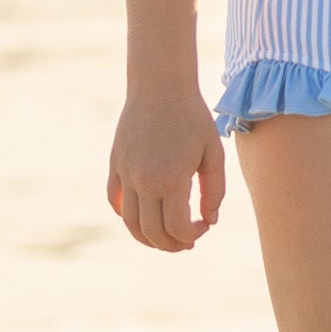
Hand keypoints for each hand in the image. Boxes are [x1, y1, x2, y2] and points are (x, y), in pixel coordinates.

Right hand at [108, 91, 226, 251]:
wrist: (160, 87)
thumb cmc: (193, 119)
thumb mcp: (213, 154)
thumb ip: (214, 191)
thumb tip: (210, 221)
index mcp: (171, 179)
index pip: (177, 228)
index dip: (192, 235)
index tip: (205, 225)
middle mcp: (144, 181)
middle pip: (152, 232)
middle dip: (172, 244)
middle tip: (188, 241)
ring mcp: (126, 174)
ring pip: (130, 222)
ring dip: (148, 238)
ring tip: (167, 237)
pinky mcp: (116, 165)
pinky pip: (116, 201)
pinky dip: (128, 216)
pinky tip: (146, 216)